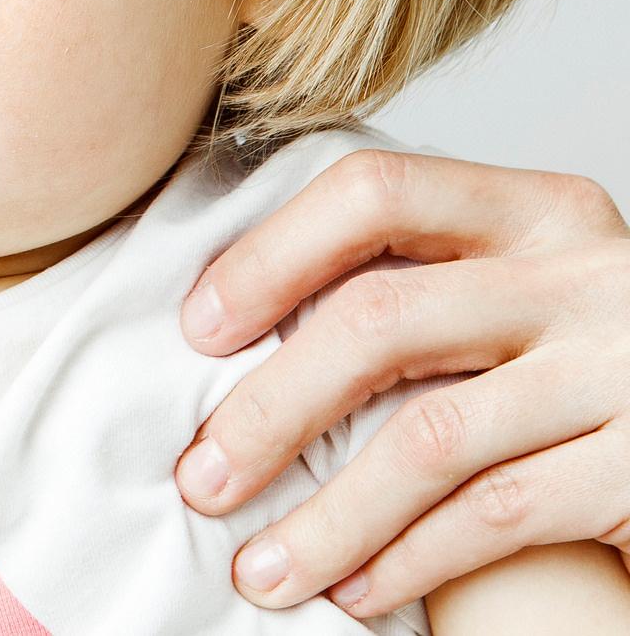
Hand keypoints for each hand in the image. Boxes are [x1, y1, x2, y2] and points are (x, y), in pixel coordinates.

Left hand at [172, 150, 629, 618]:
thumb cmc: (577, 361)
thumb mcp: (517, 288)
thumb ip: (413, 280)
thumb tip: (224, 333)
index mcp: (535, 211)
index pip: (375, 194)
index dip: (268, 257)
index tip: (195, 332)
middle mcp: (584, 276)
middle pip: (381, 319)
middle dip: (270, 409)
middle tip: (200, 477)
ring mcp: (622, 371)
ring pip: (430, 437)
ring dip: (328, 515)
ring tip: (260, 569)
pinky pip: (498, 515)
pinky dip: (410, 558)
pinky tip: (355, 589)